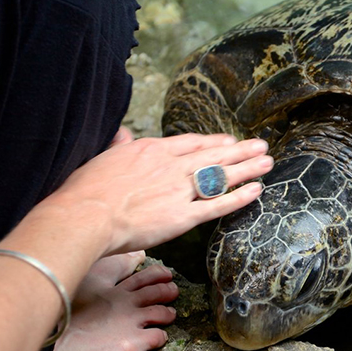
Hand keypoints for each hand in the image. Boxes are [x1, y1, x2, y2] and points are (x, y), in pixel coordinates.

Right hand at [44, 133, 272, 255]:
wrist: (86, 215)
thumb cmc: (84, 191)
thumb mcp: (101, 157)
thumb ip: (118, 146)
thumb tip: (122, 134)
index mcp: (151, 150)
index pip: (190, 143)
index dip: (212, 142)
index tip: (228, 140)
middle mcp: (171, 166)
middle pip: (213, 155)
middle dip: (239, 149)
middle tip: (260, 145)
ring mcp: (179, 190)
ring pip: (221, 176)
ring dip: (247, 168)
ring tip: (267, 162)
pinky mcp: (183, 216)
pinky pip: (218, 205)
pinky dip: (240, 197)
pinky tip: (257, 190)